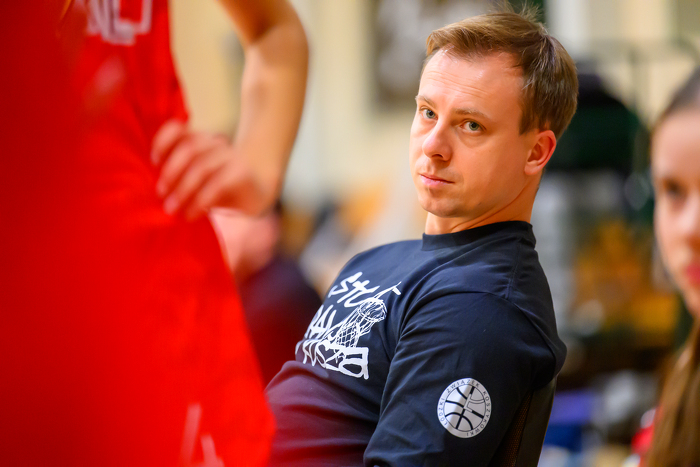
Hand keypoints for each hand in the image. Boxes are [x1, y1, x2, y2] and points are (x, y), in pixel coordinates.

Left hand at [151, 119, 269, 219]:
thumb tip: (156, 190)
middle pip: (190, 148)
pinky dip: (199, 201)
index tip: (154, 162)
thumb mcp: (198, 180)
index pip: (179, 130)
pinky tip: (191, 214)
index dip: (163, 142)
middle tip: (161, 194)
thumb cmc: (222, 187)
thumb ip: (179, 177)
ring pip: (202, 166)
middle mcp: (216, 144)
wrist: (259, 192)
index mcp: (202, 141)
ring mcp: (232, 156)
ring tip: (172, 209)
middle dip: (171, 172)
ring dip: (183, 190)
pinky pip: (217, 184)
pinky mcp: (241, 172)